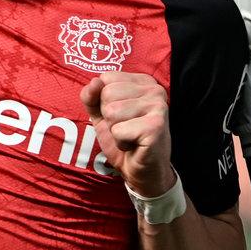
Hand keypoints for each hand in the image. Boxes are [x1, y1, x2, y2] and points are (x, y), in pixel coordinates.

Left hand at [82, 71, 174, 197]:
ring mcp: (158, 106)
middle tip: (126, 128)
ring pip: (112, 112)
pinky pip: (119, 130)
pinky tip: (135, 145)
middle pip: (107, 94)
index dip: (104, 102)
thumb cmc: (124, 139)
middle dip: (109, 117)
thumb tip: (94, 82)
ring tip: (130, 136)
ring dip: (115, 131)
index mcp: (143, 81)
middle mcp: (155, 89)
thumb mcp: (101, 114)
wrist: (142, 170)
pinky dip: (121, 142)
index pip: (106, 78)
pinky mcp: (156, 126)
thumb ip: (92, 96)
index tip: (121, 116)